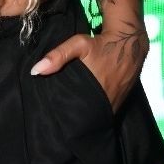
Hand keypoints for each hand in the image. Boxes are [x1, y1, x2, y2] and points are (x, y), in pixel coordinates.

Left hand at [30, 22, 147, 112]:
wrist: (128, 43)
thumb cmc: (100, 45)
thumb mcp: (78, 45)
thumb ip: (57, 56)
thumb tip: (35, 71)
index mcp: (93, 92)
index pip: (76, 114)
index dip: (64, 118)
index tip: (52, 118)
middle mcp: (106, 103)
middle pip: (86, 118)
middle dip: (73, 120)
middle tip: (57, 119)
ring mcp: (115, 104)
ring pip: (96, 116)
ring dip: (85, 116)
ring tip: (69, 117)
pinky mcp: (120, 102)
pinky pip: (105, 111)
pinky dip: (95, 111)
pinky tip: (86, 109)